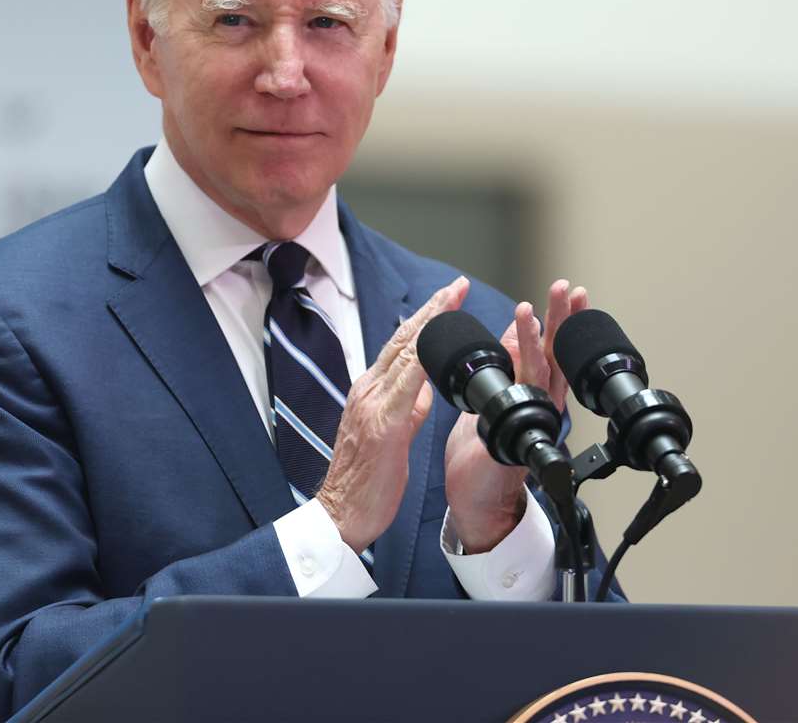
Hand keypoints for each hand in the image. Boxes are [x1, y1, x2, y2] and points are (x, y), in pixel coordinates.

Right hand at [317, 276, 469, 551]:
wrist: (340, 514)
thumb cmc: (366, 481)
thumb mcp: (393, 435)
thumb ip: (410, 407)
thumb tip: (428, 386)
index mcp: (371, 391)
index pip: (402, 346)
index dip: (427, 318)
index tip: (449, 296)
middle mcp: (369, 390)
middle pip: (404, 339)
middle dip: (432, 309)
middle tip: (457, 284)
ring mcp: (373, 405)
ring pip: (405, 353)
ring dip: (432, 324)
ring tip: (453, 299)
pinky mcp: (384, 425)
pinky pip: (407, 386)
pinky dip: (424, 361)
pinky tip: (439, 345)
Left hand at [443, 280, 588, 552]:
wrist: (475, 500)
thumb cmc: (482, 456)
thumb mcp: (494, 399)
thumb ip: (508, 366)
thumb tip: (517, 332)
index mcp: (532, 395)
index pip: (550, 350)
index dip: (560, 321)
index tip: (569, 291)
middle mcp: (538, 404)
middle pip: (556, 354)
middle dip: (563, 320)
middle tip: (568, 287)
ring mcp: (530, 418)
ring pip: (541, 368)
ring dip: (541, 335)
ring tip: (538, 305)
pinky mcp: (515, 430)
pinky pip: (521, 390)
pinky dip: (524, 360)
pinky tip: (523, 337)